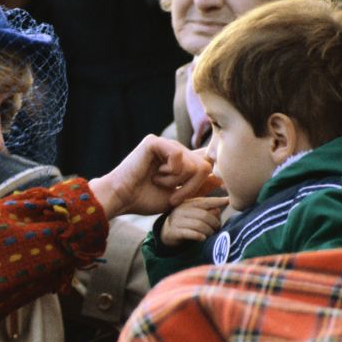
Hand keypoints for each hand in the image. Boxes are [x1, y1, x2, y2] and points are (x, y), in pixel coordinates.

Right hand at [89, 135, 212, 218]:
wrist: (122, 198)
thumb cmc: (145, 199)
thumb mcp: (178, 196)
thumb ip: (197, 187)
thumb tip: (220, 179)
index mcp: (179, 162)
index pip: (205, 162)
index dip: (210, 176)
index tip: (208, 190)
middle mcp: (174, 150)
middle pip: (204, 165)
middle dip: (192, 186)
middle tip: (174, 198)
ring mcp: (164, 144)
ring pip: (192, 162)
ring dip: (178, 181)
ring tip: (160, 184)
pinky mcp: (154, 142)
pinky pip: (178, 155)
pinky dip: (170, 172)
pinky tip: (155, 175)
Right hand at [160, 195, 228, 245]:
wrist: (168, 232)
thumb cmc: (187, 222)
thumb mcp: (196, 213)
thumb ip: (208, 210)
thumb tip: (220, 208)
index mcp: (189, 203)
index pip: (205, 201)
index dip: (217, 201)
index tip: (228, 200)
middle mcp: (182, 209)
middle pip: (204, 215)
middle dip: (214, 223)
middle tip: (217, 228)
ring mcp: (177, 220)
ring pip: (199, 225)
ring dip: (208, 231)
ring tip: (210, 234)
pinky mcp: (175, 231)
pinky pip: (191, 234)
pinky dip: (199, 236)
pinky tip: (203, 238)